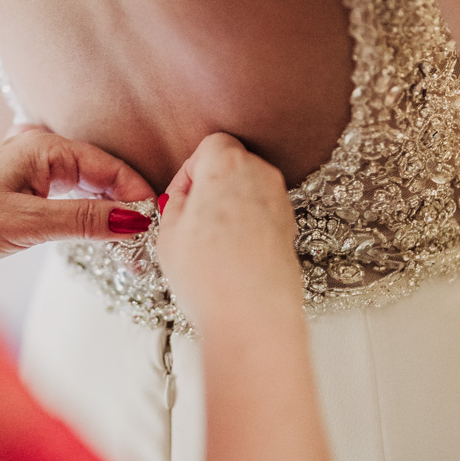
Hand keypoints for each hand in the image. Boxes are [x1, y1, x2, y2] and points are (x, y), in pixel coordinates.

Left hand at [0, 128, 154, 273]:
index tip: (159, 222)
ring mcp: (32, 169)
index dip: (136, 192)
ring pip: (88, 185)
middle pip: (102, 172)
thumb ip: (84, 220)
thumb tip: (135, 221)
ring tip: (134, 240)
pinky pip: (71, 196)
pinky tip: (104, 231)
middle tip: (152, 238)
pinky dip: (90, 213)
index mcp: (42, 146)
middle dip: (128, 203)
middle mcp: (40, 149)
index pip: (107, 166)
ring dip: (111, 210)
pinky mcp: (25, 190)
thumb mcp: (28, 224)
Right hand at [156, 132, 301, 328]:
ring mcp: (281, 202)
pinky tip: (230, 256)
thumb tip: (184, 199)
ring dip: (229, 207)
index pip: (210, 145)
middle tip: (190, 221)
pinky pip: (262, 215)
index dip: (189, 171)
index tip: (178, 199)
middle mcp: (262, 175)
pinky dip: (246, 226)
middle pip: (233, 164)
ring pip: (249, 190)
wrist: (252, 316)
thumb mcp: (168, 233)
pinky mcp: (291, 229)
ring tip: (208, 244)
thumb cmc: (208, 275)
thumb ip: (176, 203)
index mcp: (228, 164)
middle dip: (210, 187)